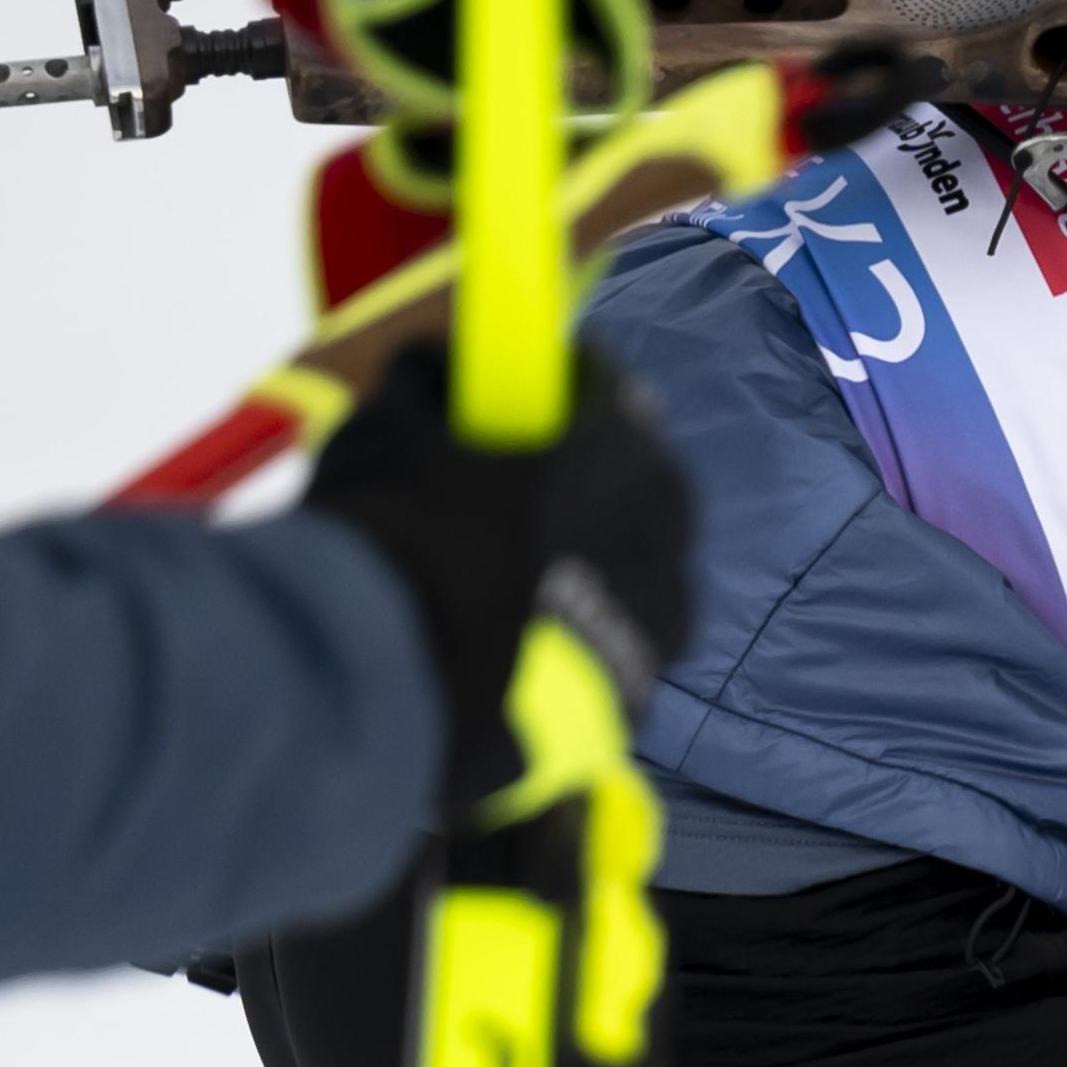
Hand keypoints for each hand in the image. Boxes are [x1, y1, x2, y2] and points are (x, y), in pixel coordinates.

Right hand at [300, 341, 693, 818]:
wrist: (403, 676)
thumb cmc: (403, 528)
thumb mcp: (397, 426)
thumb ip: (430, 389)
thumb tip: (435, 370)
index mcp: (626, 446)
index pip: (608, 391)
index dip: (559, 390)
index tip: (518, 395)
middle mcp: (668, 531)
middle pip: (630, 489)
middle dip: (581, 483)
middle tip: (510, 491)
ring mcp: (663, 621)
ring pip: (629, 573)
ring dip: (585, 564)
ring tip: (511, 579)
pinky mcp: (642, 696)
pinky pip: (612, 645)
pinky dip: (577, 635)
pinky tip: (519, 642)